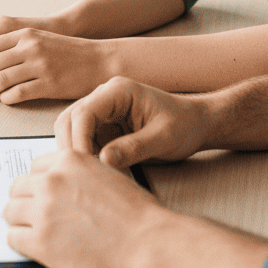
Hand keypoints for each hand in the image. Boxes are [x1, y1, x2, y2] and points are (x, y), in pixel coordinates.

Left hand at [0, 14, 68, 93]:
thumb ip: (13, 46)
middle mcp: (30, 46)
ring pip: (0, 78)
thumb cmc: (66, 53)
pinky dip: (5, 99)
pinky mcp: (49, 84)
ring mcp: (40, 65)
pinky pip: (17, 94)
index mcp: (25, 34)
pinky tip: (6, 99)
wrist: (99, 60)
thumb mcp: (38, 40)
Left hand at [4, 148, 267, 267]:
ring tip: (33, 230)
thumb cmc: (135, 213)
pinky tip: (35, 246)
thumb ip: (78, 174)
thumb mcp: (105, 174)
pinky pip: (13, 237)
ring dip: (20, 220)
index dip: (40, 183)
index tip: (44, 196)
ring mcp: (44, 210)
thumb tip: (61, 184)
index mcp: (68, 160)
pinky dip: (21, 242)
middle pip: (18, 187)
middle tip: (36, 215)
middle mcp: (51, 180)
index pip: (35, 167)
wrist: (148, 242)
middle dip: (26, 200)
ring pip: (10, 210)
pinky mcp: (40, 241)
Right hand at [56, 76, 209, 167]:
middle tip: (82, 175)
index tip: (84, 166)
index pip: (84, 113)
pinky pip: (85, 140)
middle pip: (70, 119)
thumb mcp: (163, 139)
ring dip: (77, 152)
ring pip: (73, 129)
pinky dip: (86, 156)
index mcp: (118, 91)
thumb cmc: (184, 125)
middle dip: (72, 147)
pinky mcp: (105, 126)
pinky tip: (98, 173)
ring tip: (91, 176)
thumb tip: (104, 160)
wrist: (196, 124)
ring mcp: (103, 111)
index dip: (79, 140)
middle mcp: (105, 97)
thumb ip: (134, 148)